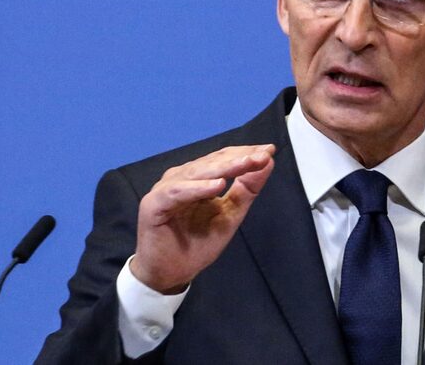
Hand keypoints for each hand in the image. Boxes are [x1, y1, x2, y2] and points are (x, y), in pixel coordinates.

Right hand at [131, 144, 275, 292]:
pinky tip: (217, 185)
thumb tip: (268, 161)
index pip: (224, 158)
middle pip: (213, 162)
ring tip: (247, 163)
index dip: (246, 153)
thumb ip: (247, 189)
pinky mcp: (154, 204)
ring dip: (224, 167)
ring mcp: (167, 189)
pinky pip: (178, 192)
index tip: (270, 150)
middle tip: (263, 155)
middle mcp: (182, 178)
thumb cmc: (197, 244)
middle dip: (240, 158)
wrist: (170, 274)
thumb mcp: (230, 215)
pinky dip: (197, 188)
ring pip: (198, 172)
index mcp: (198, 178)